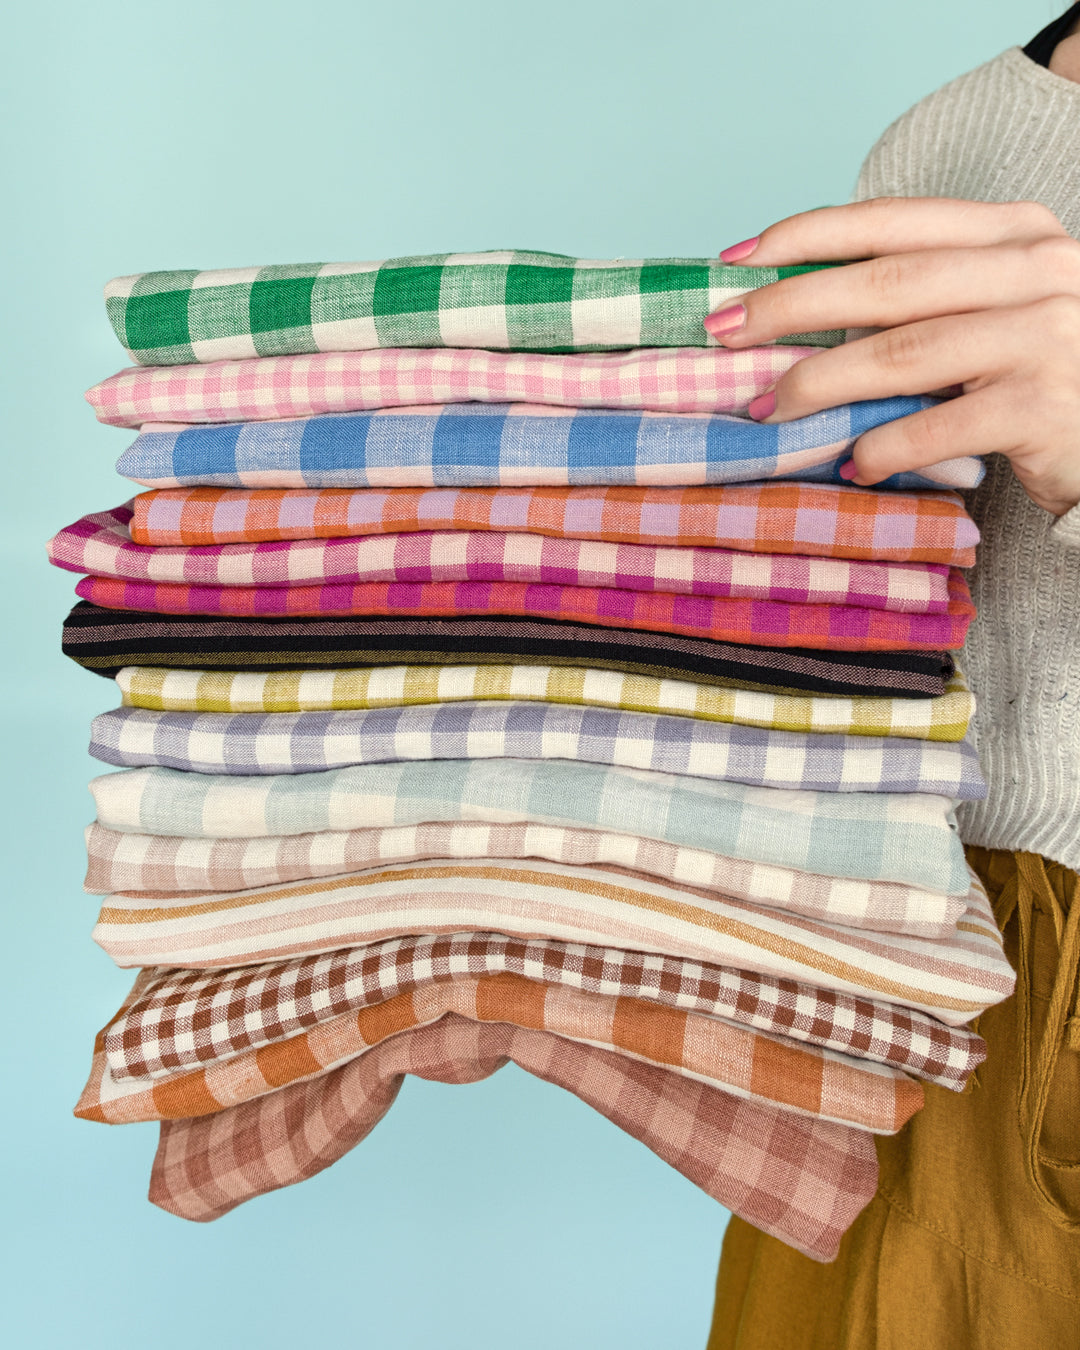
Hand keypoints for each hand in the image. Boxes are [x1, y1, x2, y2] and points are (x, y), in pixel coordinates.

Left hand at [704, 198, 1079, 515]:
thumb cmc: (1044, 373)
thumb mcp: (996, 311)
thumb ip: (926, 297)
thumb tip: (802, 308)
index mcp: (1015, 233)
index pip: (893, 220)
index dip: (808, 236)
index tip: (738, 257)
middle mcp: (1036, 269)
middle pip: (885, 284)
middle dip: (790, 306)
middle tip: (724, 332)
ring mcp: (1045, 335)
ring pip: (902, 354)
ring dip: (818, 383)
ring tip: (768, 407)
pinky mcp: (1044, 405)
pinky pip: (938, 427)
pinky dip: (883, 448)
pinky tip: (853, 464)